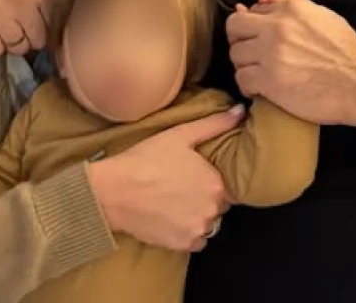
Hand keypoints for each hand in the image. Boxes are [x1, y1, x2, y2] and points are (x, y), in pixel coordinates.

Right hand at [0, 0, 52, 56]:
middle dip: (29, 37)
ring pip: (18, 48)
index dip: (44, 27)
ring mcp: (0, 15)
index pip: (54, 25)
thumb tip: (58, 29)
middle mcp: (23, 1)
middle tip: (17, 26)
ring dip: (11, 42)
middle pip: (38, 41)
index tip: (35, 25)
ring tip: (2, 27)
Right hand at [86, 105, 244, 251]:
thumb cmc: (146, 159)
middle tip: (176, 189)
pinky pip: (195, 241)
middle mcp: (213, 208)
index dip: (204, 180)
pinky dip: (186, 233)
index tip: (186, 176)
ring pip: (206, 223)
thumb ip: (214, 124)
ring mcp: (199, 229)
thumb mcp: (180, 135)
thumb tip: (240, 111)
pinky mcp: (184, 244)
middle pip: (216, 205)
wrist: (114, 191)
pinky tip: (169, 220)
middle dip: (201, 198)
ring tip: (171, 205)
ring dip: (195, 216)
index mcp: (216, 182)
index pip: (222, 185)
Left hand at [226, 0, 355, 129]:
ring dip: (244, 66)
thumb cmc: (345, 51)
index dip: (249, 26)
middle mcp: (276, 27)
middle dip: (239, 42)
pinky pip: (241, 80)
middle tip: (251, 55)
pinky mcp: (269, 81)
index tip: (256, 38)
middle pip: (234, 29)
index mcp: (289, 9)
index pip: (248, 10)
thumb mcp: (321, 15)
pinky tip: (259, 89)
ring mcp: (270, 54)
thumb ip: (290, 0)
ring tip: (259, 73)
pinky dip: (247, 87)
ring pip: (235, 56)